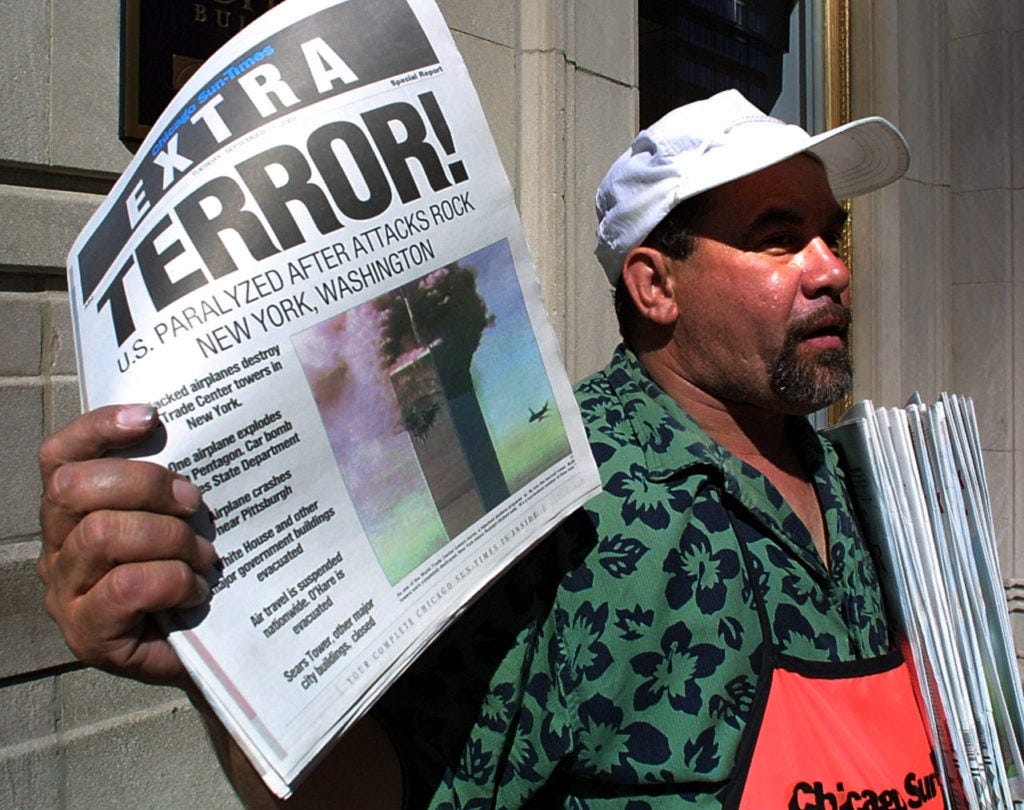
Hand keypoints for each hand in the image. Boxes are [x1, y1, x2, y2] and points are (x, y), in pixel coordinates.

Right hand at [38, 404, 216, 686]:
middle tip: (194, 502)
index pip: (61, 456)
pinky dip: (173, 580)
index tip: (152, 416)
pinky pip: (126, 586)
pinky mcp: (87, 633)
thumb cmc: (191, 574)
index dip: (98, 428)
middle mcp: (57, 547)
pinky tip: (197, 590)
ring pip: (103, 534)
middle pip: (75, 487)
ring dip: (168, 538)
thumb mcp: (181, 519)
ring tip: (204, 554)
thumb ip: (174, 482)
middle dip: (144, 484)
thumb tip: (209, 428)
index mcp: (74, 510)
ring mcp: (66, 592)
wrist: (206, 651)